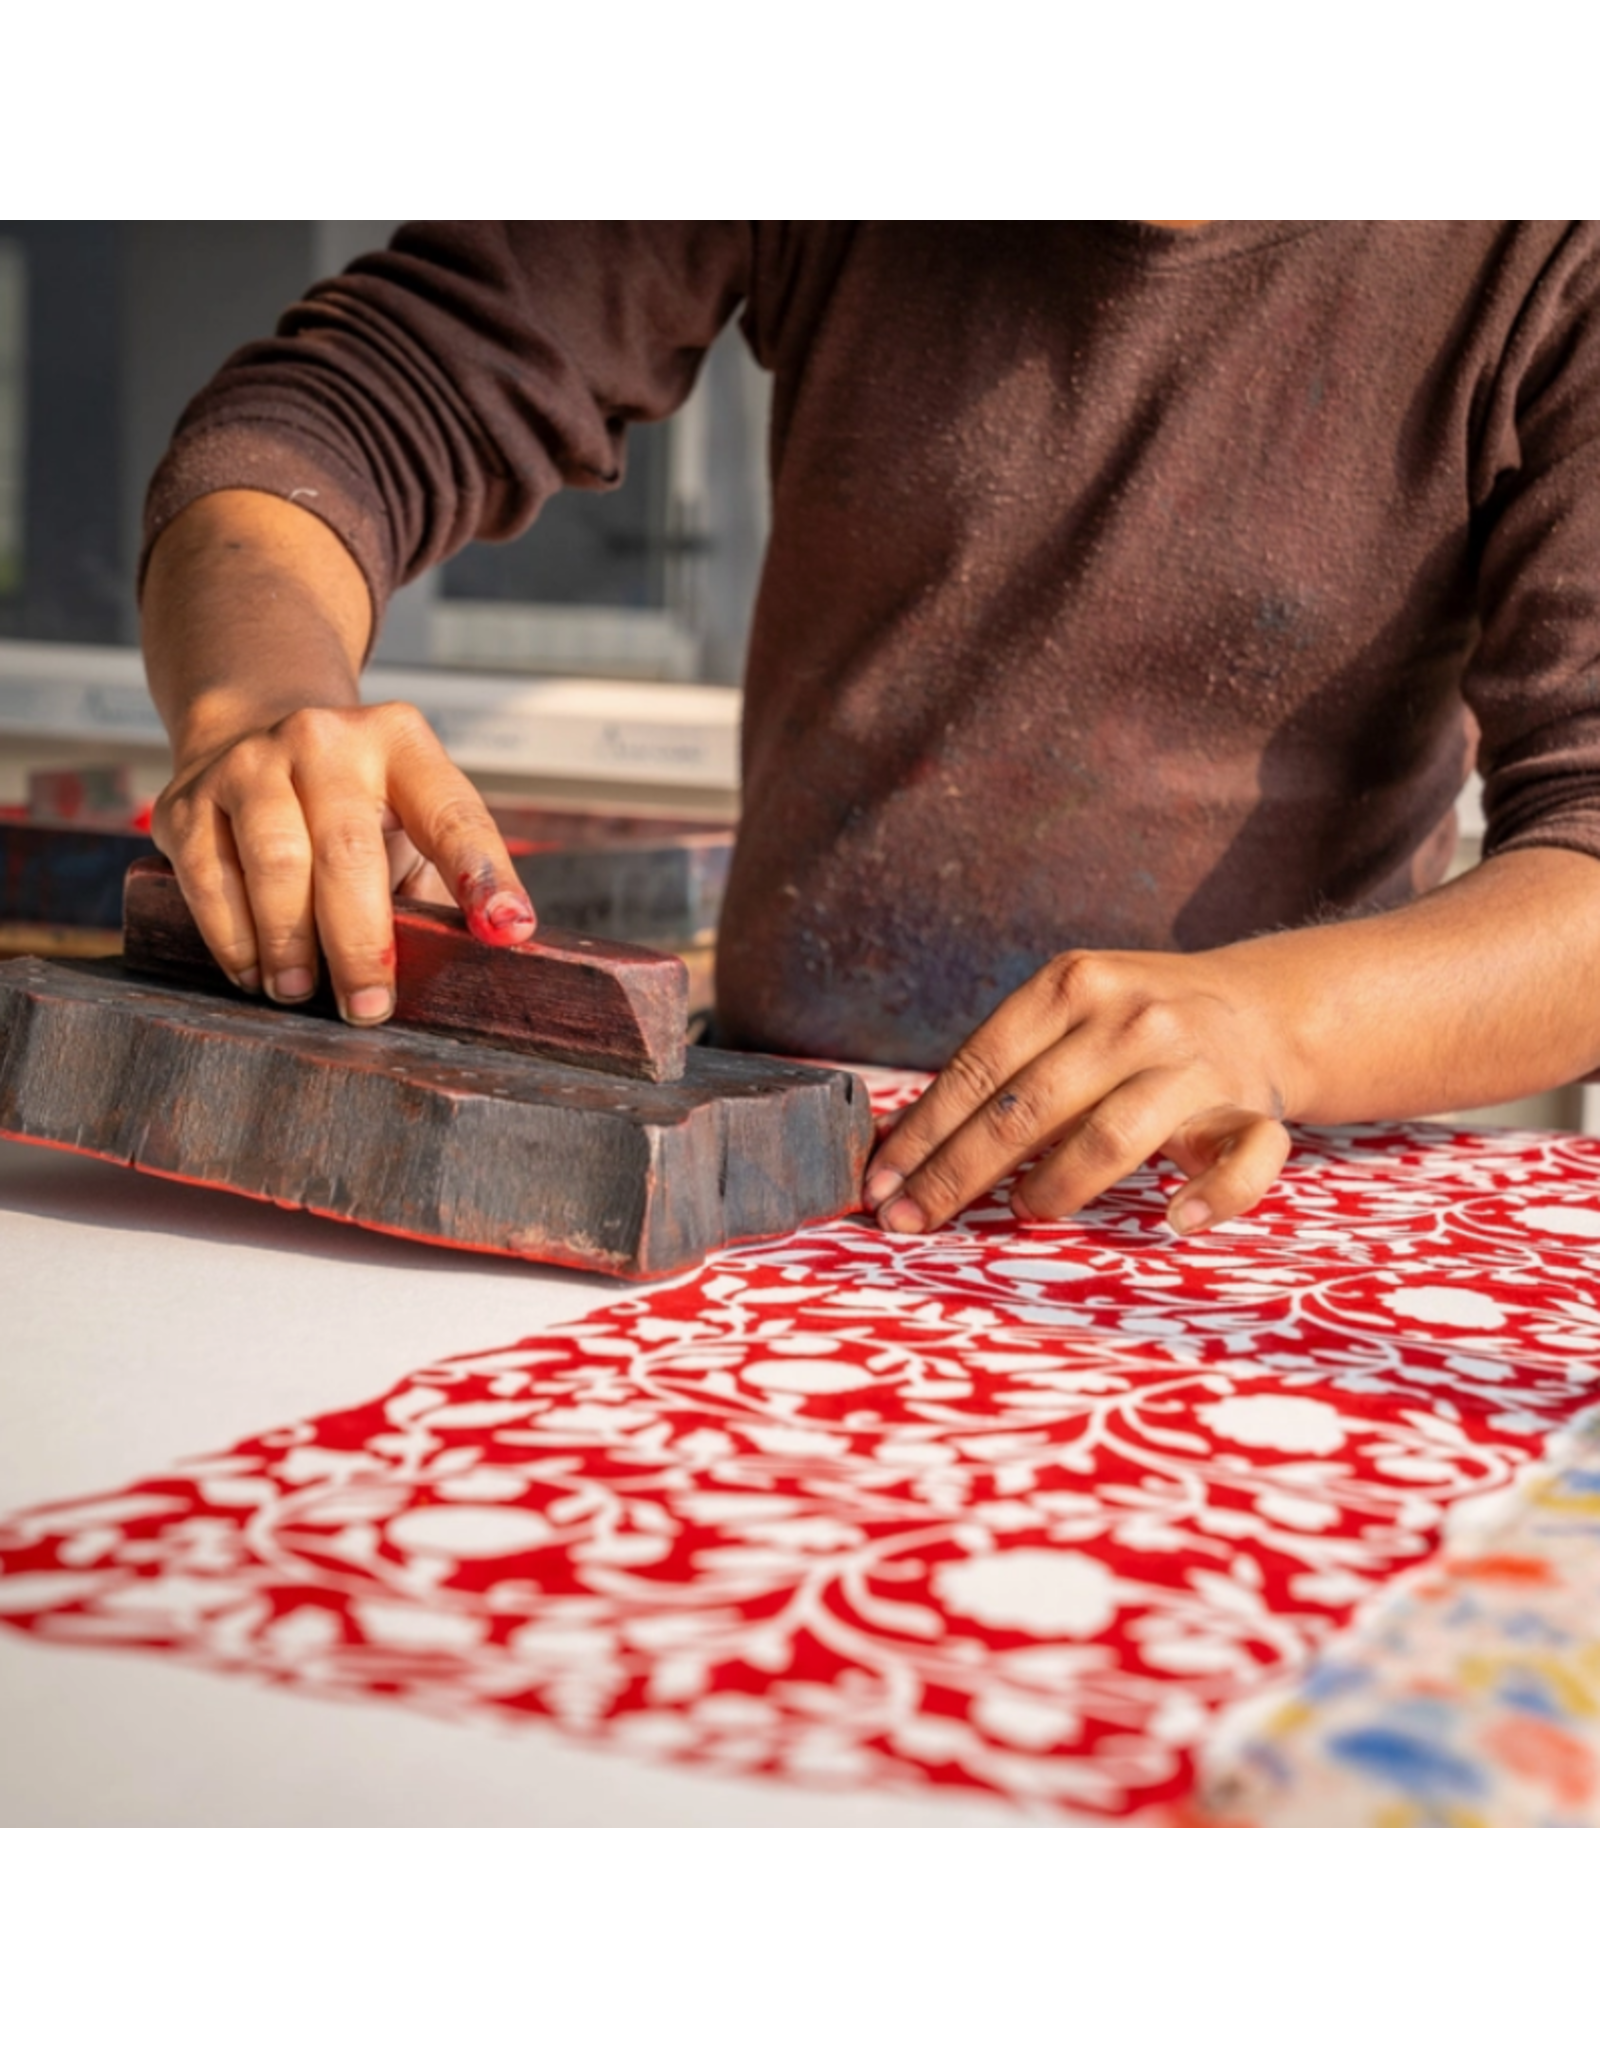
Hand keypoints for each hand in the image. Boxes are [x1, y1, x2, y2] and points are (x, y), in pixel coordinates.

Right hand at [153, 701, 534, 1025]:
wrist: (251, 733)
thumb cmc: (352, 804)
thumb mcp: (409, 823)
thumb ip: (438, 881)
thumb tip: (467, 963)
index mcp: (400, 743)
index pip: (451, 813)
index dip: (481, 873)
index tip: (506, 930)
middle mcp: (324, 741)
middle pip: (348, 851)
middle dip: (361, 943)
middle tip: (368, 1007)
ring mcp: (250, 764)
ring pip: (274, 862)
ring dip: (291, 943)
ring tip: (302, 992)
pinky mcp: (188, 800)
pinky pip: (208, 877)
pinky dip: (234, 937)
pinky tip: (254, 974)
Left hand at [863, 949, 1293, 1238]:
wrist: (1260, 1007)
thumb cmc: (1130, 1025)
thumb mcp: (1065, 1014)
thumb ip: (998, 1068)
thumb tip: (896, 1143)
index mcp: (1072, 984)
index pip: (980, 1066)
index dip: (923, 1131)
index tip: (879, 1183)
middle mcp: (1132, 1018)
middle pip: (1029, 1107)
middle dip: (957, 1173)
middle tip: (910, 1221)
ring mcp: (1194, 1063)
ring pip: (1114, 1136)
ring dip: (1056, 1186)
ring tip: (1023, 1211)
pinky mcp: (1252, 1109)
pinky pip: (1243, 1161)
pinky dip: (1214, 1196)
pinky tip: (1175, 1219)